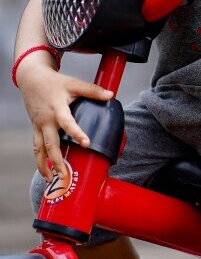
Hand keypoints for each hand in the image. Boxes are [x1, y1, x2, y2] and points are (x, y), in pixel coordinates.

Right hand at [17, 61, 112, 179]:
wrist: (31, 79)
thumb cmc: (54, 82)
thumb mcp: (74, 83)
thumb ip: (92, 90)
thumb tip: (111, 95)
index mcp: (57, 109)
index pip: (67, 123)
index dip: (76, 133)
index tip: (86, 143)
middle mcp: (46, 120)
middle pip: (50, 144)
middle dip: (56, 160)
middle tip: (64, 174)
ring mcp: (39, 125)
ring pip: (39, 149)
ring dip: (43, 164)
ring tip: (51, 178)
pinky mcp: (35, 128)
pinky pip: (36, 146)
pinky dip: (39, 158)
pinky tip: (45, 170)